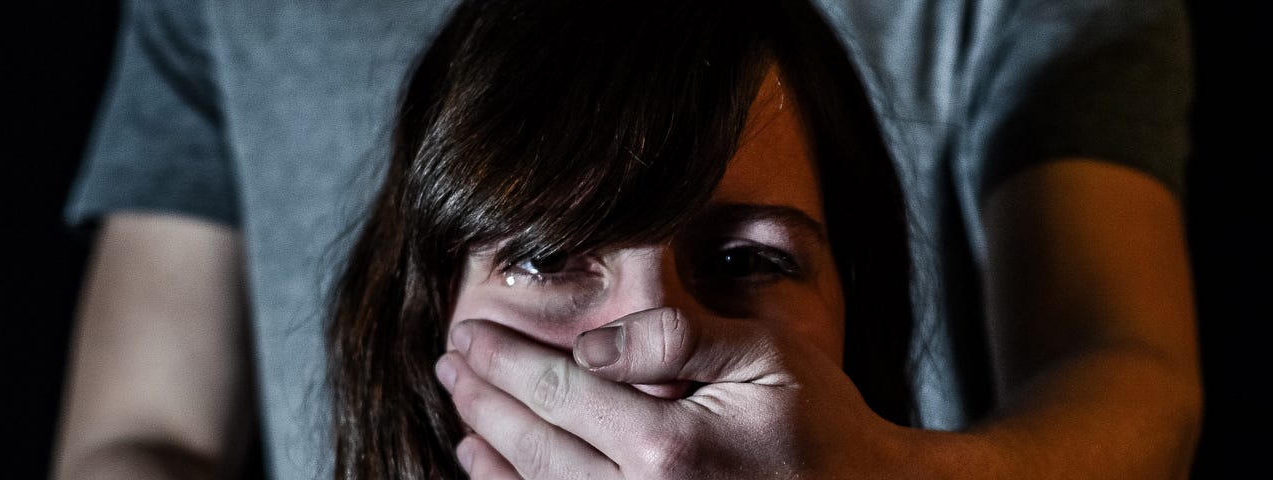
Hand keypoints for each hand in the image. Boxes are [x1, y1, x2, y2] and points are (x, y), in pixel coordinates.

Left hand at [434, 307, 911, 478]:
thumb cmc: (821, 423)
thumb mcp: (766, 353)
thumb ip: (677, 339)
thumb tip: (592, 347)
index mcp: (667, 444)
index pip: (559, 393)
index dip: (506, 360)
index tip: (469, 333)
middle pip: (533, 446)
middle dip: (483, 400)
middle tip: (451, 363)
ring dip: (489, 455)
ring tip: (462, 418)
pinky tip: (497, 474)